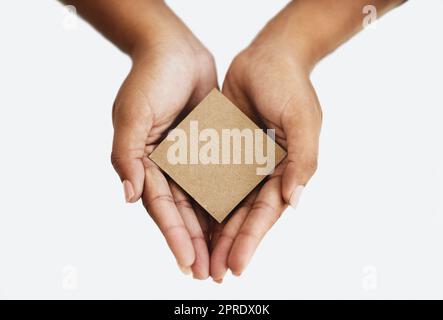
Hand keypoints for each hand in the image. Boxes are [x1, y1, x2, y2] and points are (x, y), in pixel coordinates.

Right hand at [110, 2, 216, 278]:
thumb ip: (127, 155)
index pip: (161, 209)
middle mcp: (166, 167)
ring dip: (211, 230)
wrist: (175, 50)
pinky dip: (225, 200)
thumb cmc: (149, 78)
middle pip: (182, 213)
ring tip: (223, 258)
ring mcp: (188, 159)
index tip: (188, 263)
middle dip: (195, 244)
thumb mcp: (132, 114)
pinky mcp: (208, 148)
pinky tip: (237, 221)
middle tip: (208, 273)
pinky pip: (218, 179)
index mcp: (145, 164)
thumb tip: (130, 196)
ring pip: (202, 202)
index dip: (174, 237)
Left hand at [210, 5, 321, 281]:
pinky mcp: (225, 149)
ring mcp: (243, 162)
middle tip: (212, 274)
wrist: (269, 55)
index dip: (251, 240)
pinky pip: (212, 179)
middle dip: (230, 245)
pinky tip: (190, 221)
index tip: (236, 266)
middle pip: (244, 216)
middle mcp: (264, 172)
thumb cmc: (290, 85)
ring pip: (226, 204)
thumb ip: (301, 159)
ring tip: (200, 258)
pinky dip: (203, 201)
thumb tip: (294, 200)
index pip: (266, 213)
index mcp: (286, 171)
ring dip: (215, 231)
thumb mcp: (302, 120)